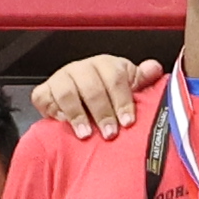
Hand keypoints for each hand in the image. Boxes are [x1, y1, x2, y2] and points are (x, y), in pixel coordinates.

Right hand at [32, 54, 161, 139]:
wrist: (82, 95)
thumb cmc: (109, 90)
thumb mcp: (129, 84)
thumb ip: (142, 79)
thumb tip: (155, 69)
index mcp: (106, 64)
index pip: (115, 78)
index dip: (122, 101)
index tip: (128, 121)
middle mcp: (82, 68)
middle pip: (91, 87)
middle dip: (102, 112)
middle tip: (110, 133)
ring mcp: (61, 78)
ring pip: (67, 93)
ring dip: (77, 115)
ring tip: (86, 134)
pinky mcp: (44, 91)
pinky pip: (43, 98)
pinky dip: (52, 111)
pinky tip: (64, 124)